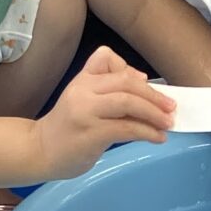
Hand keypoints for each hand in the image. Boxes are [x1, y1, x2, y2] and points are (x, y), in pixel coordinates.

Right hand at [31, 48, 175, 178]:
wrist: (39, 152)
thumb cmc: (66, 129)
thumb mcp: (82, 100)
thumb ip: (108, 89)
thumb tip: (142, 79)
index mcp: (82, 80)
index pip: (107, 58)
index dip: (131, 69)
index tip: (148, 86)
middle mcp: (83, 91)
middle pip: (125, 82)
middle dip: (153, 95)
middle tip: (171, 108)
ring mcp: (86, 112)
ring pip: (128, 102)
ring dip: (154, 113)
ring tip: (168, 124)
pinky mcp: (91, 134)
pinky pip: (126, 128)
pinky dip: (147, 132)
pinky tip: (157, 138)